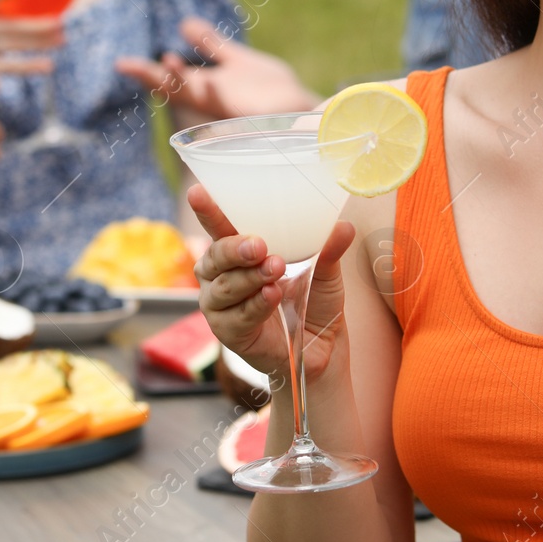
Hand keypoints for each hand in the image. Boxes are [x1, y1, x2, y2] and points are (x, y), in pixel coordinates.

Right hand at [115, 17, 319, 119]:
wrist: (306, 112)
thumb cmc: (270, 92)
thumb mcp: (237, 62)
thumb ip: (213, 45)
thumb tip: (184, 23)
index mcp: (209, 88)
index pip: (171, 81)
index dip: (147, 73)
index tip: (122, 64)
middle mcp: (217, 101)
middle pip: (179, 90)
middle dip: (157, 78)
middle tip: (130, 66)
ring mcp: (237, 110)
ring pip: (204, 98)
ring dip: (186, 84)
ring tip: (168, 63)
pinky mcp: (260, 117)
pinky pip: (240, 111)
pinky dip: (225, 99)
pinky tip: (212, 85)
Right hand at [190, 183, 354, 384]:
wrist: (322, 349)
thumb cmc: (313, 302)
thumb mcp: (325, 272)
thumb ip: (328, 250)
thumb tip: (344, 226)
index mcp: (238, 253)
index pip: (219, 227)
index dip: (208, 211)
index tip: (198, 192)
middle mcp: (221, 277)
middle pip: (214, 256)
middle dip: (234, 248)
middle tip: (259, 245)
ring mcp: (221, 307)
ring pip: (223, 287)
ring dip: (249, 277)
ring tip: (276, 269)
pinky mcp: (229, 333)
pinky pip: (236, 316)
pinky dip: (255, 304)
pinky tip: (272, 295)